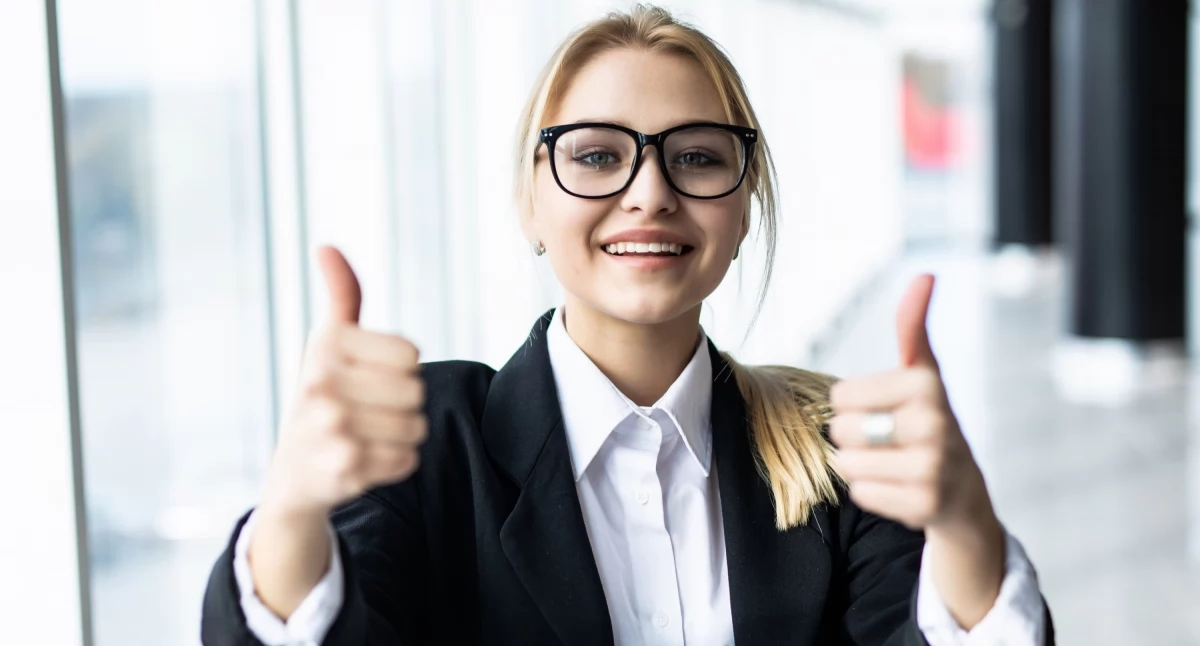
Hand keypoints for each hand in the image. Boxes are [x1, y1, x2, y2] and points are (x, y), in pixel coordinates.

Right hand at [259, 246, 426, 519]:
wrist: (295, 470)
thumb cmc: (323, 395)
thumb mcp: (329, 343)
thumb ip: (342, 296)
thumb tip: (326, 246)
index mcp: (326, 346)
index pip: (411, 354)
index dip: (402, 369)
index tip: (371, 378)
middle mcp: (320, 383)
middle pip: (416, 391)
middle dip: (406, 406)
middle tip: (372, 412)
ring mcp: (329, 428)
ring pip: (417, 427)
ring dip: (404, 436)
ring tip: (371, 436)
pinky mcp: (343, 468)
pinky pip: (408, 460)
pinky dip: (398, 463)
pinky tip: (368, 460)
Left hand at [828, 274, 1003, 627]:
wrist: (963, 492)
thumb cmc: (929, 423)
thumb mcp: (923, 373)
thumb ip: (913, 326)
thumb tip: (924, 274)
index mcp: (926, 384)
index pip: (841, 395)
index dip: (853, 404)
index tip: (887, 409)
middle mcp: (934, 423)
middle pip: (840, 429)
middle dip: (855, 437)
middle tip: (890, 442)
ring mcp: (932, 467)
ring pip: (846, 463)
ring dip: (859, 466)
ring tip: (893, 464)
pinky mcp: (925, 506)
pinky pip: (860, 493)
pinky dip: (871, 492)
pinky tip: (898, 489)